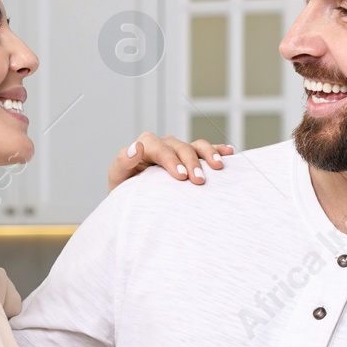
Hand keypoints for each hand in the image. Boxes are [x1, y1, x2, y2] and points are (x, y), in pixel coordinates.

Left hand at [109, 132, 232, 191]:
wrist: (135, 201)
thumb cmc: (124, 191)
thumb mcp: (118, 178)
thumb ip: (123, 162)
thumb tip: (136, 147)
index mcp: (144, 146)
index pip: (158, 147)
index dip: (170, 159)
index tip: (181, 176)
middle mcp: (163, 145)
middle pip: (180, 147)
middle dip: (191, 162)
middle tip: (199, 181)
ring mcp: (178, 150)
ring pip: (196, 145)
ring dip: (208, 154)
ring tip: (217, 167)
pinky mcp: (190, 158)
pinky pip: (205, 150)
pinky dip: (218, 149)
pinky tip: (229, 153)